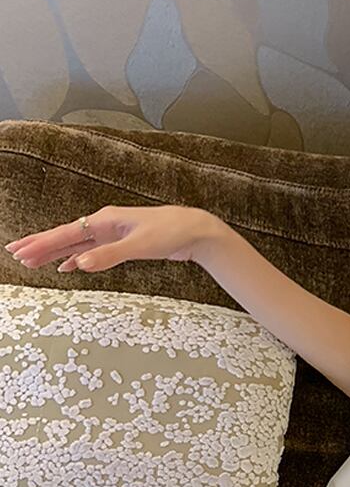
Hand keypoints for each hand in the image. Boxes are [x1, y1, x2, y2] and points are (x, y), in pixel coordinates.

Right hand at [3, 204, 223, 272]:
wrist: (195, 230)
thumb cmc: (170, 233)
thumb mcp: (139, 246)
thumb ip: (109, 255)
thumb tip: (80, 264)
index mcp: (105, 220)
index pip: (67, 233)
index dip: (43, 243)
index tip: (21, 251)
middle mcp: (106, 224)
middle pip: (67, 236)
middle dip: (42, 246)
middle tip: (17, 255)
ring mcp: (114, 233)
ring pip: (78, 243)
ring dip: (57, 253)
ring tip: (34, 261)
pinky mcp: (124, 242)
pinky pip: (93, 249)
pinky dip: (79, 258)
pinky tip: (69, 266)